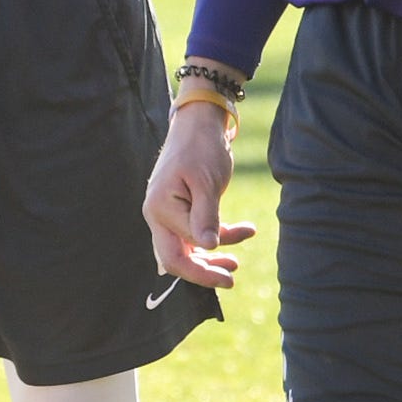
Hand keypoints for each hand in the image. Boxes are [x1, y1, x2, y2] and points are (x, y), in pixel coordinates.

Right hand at [142, 104, 256, 287]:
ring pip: (186, 248)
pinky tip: (243, 231)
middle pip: (175, 257)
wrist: (200, 123)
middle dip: (203, 271)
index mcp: (160, 208)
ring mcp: (168, 212)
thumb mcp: (207, 182)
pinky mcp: (181, 209)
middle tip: (232, 278)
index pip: (180, 252)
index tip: (232, 276)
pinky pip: (194, 233)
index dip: (205, 269)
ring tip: (236, 263)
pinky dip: (216, 236)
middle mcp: (158, 214)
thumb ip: (206, 216)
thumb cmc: (202, 147)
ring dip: (211, 257)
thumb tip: (208, 247)